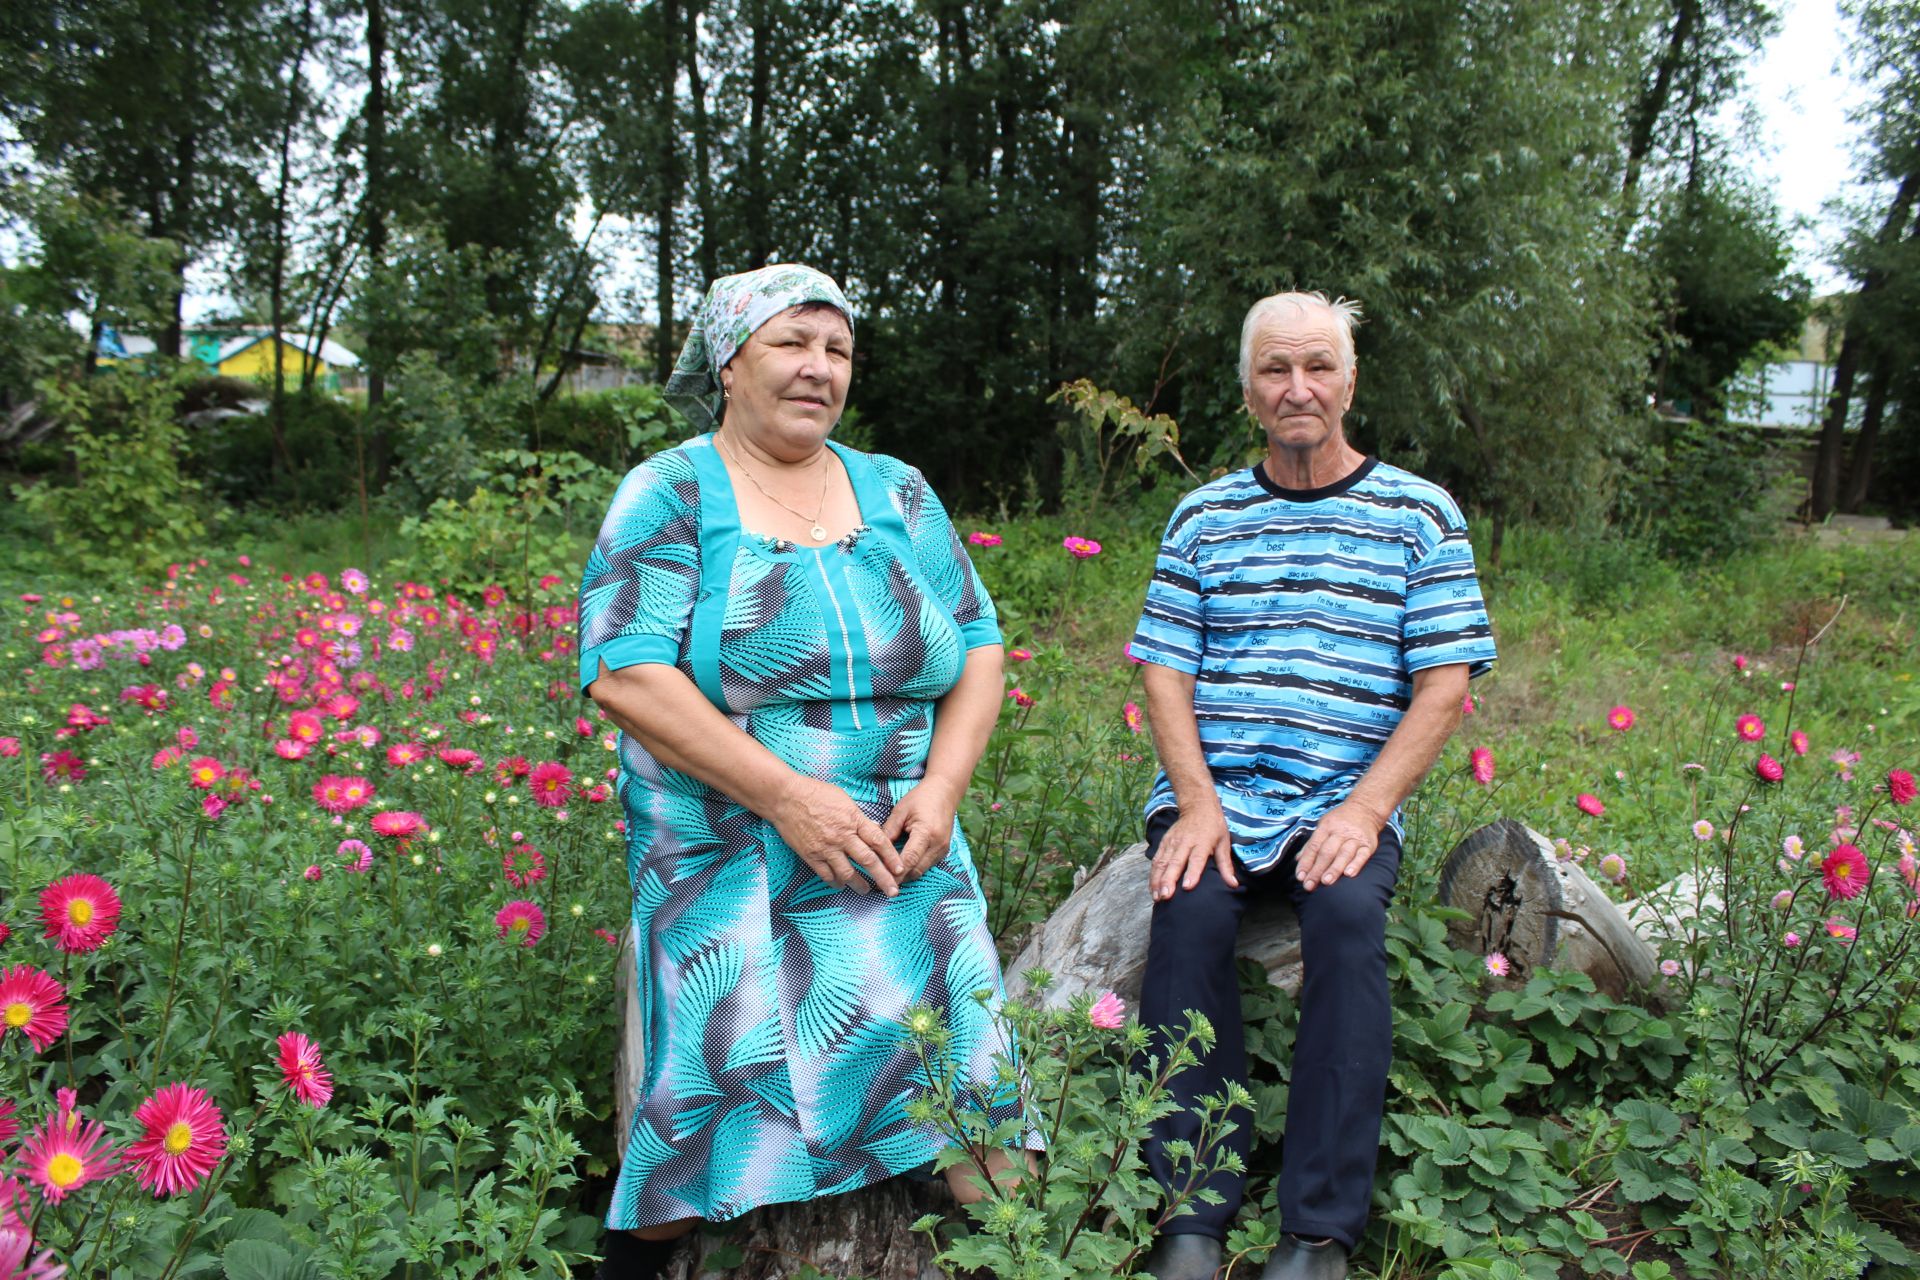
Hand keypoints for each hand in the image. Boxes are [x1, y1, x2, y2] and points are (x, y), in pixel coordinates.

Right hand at [770, 775, 904, 895]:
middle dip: (883, 878)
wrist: (786, 797)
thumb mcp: (845, 800)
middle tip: (893, 891)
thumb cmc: (816, 794)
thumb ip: (859, 819)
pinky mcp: (810, 855)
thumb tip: (872, 833)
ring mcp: (826, 847)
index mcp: (853, 820)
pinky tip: (841, 885)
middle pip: (868, 861)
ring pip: (848, 873)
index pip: (879, 841)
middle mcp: (842, 836)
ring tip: (866, 891)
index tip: (900, 869)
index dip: (892, 857)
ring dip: (860, 885)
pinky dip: (835, 882)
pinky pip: (826, 875)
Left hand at [880, 778, 958, 881]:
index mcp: (926, 832)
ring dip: (906, 875)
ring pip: (921, 870)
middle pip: (916, 869)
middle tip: (881, 883)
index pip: (909, 859)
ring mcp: (943, 849)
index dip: (895, 872)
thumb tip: (875, 850)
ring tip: (888, 878)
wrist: (945, 792)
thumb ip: (889, 831)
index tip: (881, 879)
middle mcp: (938, 844)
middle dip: (899, 878)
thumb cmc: (921, 798)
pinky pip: (927, 865)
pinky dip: (914, 868)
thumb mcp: (900, 811)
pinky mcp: (943, 851)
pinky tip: (901, 868)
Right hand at [1148, 805, 1238, 900]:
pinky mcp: (1164, 842)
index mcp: (1202, 842)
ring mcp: (1172, 842)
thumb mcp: (1224, 842)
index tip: (1186, 887)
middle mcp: (1185, 842)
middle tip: (1165, 896)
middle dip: (1168, 880)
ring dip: (1158, 880)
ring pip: (1162, 863)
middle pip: (1175, 862)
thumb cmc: (1214, 826)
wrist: (1198, 806)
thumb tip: (1233, 884)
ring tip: (1157, 896)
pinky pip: (1156, 860)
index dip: (1192, 873)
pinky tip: (1153, 888)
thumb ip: (1226, 865)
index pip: (1196, 859)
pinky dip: (1153, 875)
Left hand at [1293, 801, 1385, 890]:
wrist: (1365, 809)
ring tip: (1326, 882)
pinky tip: (1349, 874)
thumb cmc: (1340, 820)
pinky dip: (1356, 864)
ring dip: (1334, 868)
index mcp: (1326, 827)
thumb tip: (1298, 860)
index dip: (1306, 862)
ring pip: (1344, 854)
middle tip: (1310, 885)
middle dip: (1317, 869)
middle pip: (1327, 852)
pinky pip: (1362, 855)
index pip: (1314, 846)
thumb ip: (1312, 844)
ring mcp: (1355, 838)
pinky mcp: (1369, 844)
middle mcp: (1340, 832)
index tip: (1300, 877)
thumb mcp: (1323, 826)